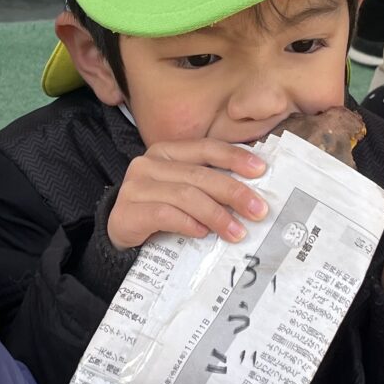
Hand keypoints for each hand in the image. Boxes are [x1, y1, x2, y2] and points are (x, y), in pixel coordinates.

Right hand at [106, 140, 268, 249]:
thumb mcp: (184, 192)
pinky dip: (189, 224)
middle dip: (233, 192)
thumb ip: (209, 185)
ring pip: (185, 195)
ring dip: (217, 215)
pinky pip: (165, 215)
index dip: (234, 157)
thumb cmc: (159, 211)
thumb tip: (252, 193)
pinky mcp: (127, 212)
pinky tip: (204, 234)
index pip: (205, 148)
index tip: (261, 170)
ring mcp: (135, 187)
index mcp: (166, 152)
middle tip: (259, 210)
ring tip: (237, 232)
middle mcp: (148, 163)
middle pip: (200, 175)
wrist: (121, 235)